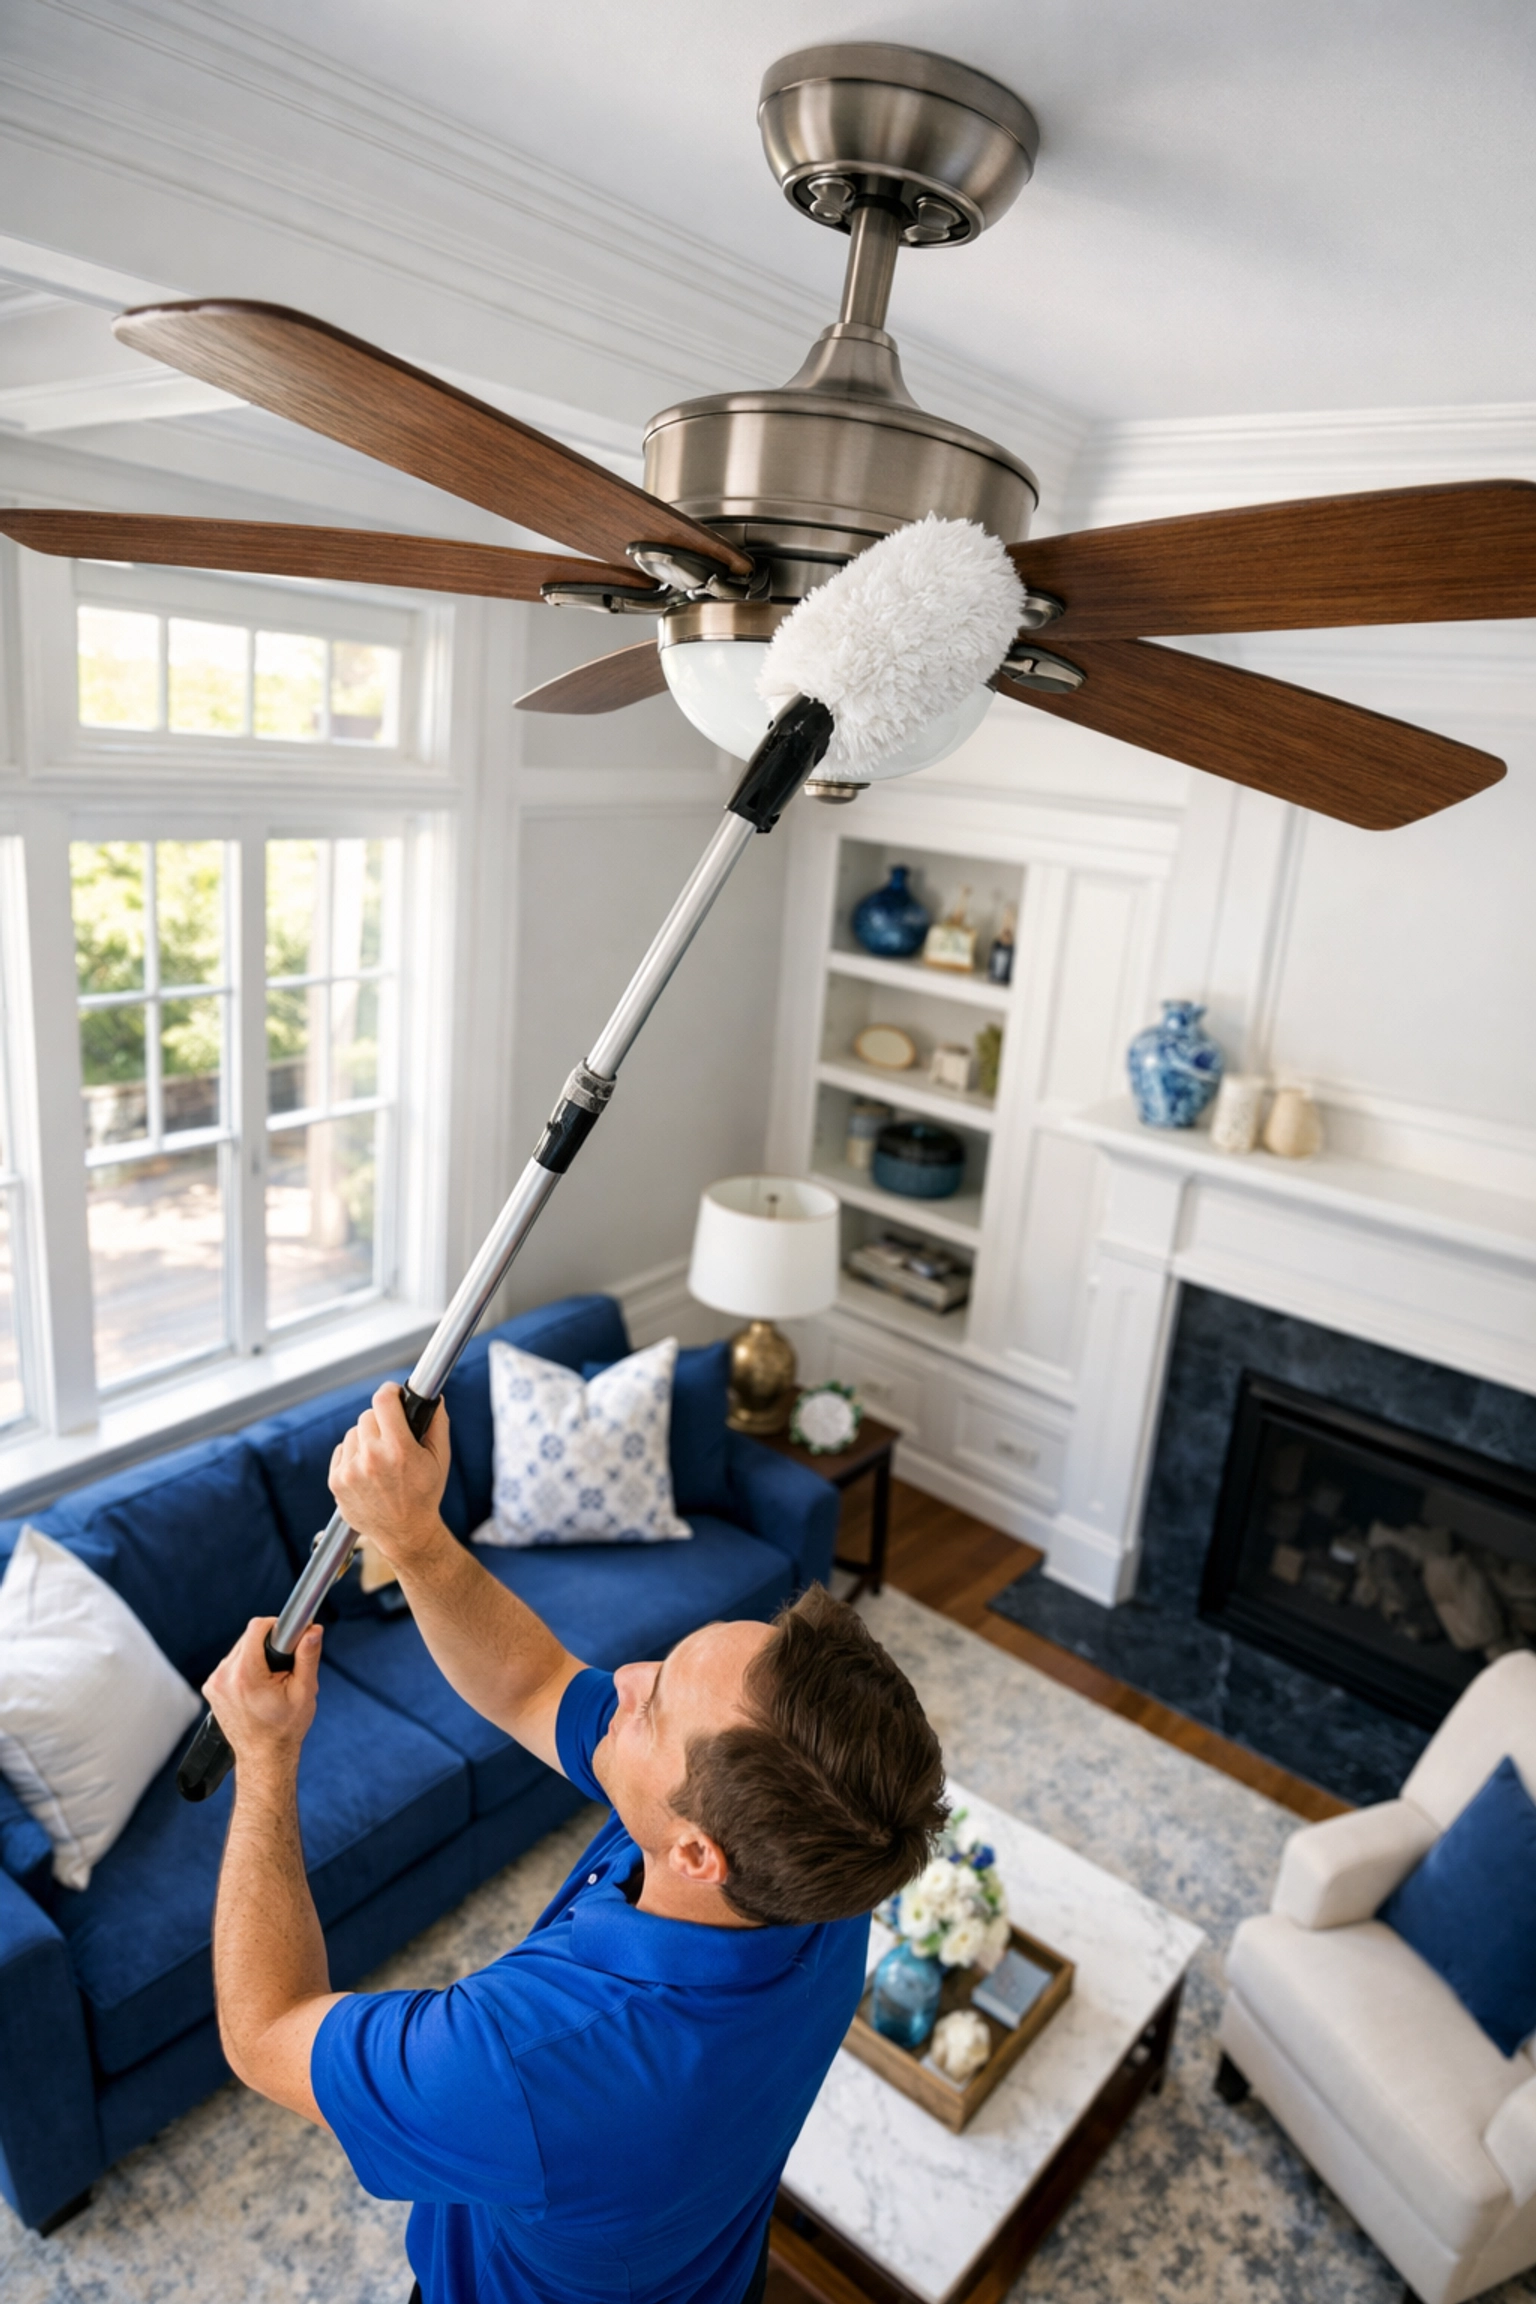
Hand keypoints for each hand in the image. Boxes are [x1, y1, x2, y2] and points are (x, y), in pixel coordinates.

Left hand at [204, 1618, 321, 1774]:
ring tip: (270, 1680)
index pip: (256, 1628)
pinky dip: (245, 1668)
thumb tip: (312, 1630)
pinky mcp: (211, 1688)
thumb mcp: (304, 1692)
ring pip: (239, 1649)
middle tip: (283, 1667)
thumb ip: (307, 1657)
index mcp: (246, 1676)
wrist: (264, 1757)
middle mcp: (224, 1677)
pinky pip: (231, 1664)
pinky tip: (256, 1686)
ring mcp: (214, 1683)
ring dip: (256, 1656)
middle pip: (248, 1638)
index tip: (288, 1638)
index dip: (276, 1627)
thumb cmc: (284, 1729)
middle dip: (268, 1645)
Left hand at [329, 1383, 452, 1576]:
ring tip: (380, 1460)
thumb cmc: (425, 1494)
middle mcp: (371, 1459)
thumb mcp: (440, 1458)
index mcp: (399, 1450)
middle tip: (392, 1437)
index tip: (394, 1394)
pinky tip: (367, 1471)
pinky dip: (353, 1455)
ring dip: (366, 1439)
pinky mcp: (336, 1481)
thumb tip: (433, 1396)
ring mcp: (351, 1471)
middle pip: (368, 1415)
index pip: (383, 1400)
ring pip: (354, 1433)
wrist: (405, 1533)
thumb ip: (437, 1423)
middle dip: (382, 1421)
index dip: (390, 1392)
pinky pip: (342, 1450)